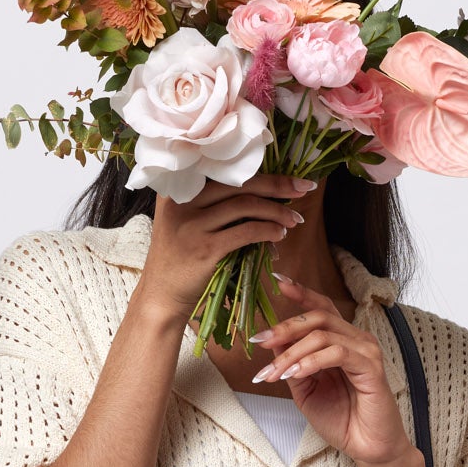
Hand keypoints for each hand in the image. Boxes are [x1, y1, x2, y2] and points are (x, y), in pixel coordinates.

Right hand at [136, 174, 308, 324]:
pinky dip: (268, 231)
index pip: (225, 170)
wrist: (162, 295)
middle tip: (305, 189)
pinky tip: (279, 235)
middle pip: (239, 184)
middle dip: (278, 186)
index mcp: (178, 188)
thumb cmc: (181, 256)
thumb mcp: (186, 220)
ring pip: (246, 206)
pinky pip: (246, 232)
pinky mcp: (204, 248)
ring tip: (294, 220)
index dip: (262, 170)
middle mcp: (181, 201)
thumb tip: (267, 189)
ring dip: (278, 211)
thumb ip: (212, 202)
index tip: (291, 176)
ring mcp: (192, 225)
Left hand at [251, 283, 412, 466]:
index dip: (301, 292)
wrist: (368, 448)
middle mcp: (356, 340)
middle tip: (259, 341)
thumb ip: (292, 365)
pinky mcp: (371, 367)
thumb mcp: (306, 390)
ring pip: (322, 335)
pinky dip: (310, 361)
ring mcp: (366, 351)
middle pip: (318, 317)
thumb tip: (271, 342)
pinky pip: (336, 353)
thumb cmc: (342, 419)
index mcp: (342, 341)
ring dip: (291, 352)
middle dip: (284, 327)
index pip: (322, 308)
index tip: (277, 281)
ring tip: (273, 373)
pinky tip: (295, 374)